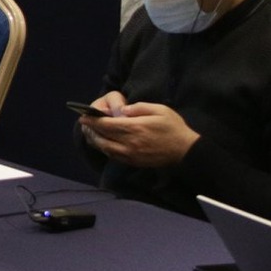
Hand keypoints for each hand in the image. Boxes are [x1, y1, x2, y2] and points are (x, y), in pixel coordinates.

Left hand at [82, 100, 197, 166]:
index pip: (106, 125)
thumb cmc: (173, 127)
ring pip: (106, 149)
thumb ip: (139, 108)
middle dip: (91, 131)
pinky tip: (104, 143)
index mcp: (134, 128)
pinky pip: (114, 156)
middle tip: (84, 125)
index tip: (83, 116)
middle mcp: (129, 143)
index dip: (92, 121)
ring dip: (96, 141)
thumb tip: (123, 110)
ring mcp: (131, 155)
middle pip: (102, 138)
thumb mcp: (159, 110)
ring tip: (91, 133)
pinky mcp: (134, 162)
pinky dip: (105, 149)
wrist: (186, 151)